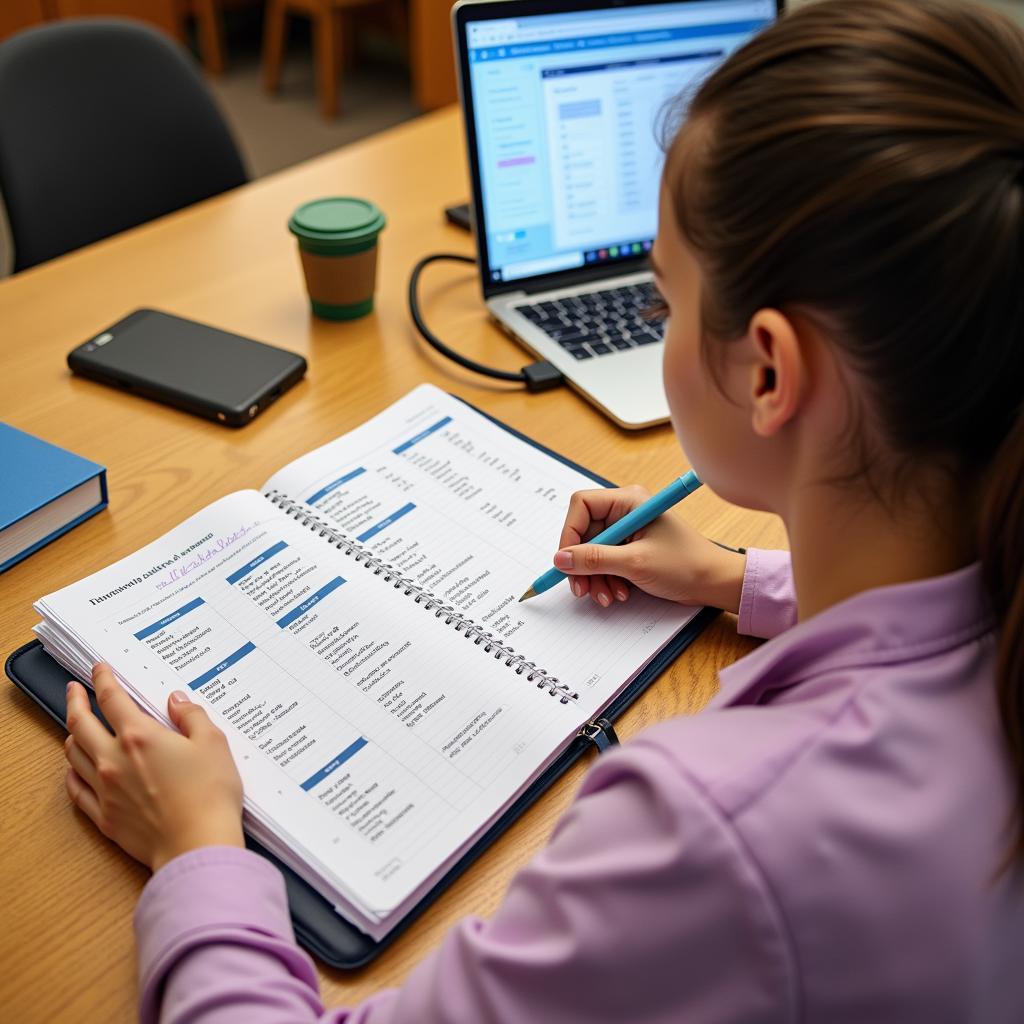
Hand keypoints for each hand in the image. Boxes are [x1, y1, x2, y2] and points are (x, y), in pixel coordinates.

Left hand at [64, 663, 243, 872]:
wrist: (196, 844)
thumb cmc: (209, 794)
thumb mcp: (213, 743)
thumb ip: (192, 716)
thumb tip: (177, 701)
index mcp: (140, 736)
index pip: (112, 698)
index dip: (103, 679)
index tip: (98, 669)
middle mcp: (114, 760)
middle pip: (81, 723)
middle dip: (75, 701)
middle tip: (75, 690)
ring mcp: (105, 790)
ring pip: (73, 755)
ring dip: (73, 734)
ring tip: (77, 726)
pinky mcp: (104, 817)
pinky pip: (76, 790)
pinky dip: (72, 772)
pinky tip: (77, 768)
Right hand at [555, 485, 746, 610]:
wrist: (715, 583)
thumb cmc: (686, 565)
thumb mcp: (635, 563)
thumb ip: (594, 559)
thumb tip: (560, 558)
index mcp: (628, 501)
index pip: (581, 506)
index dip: (569, 533)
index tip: (567, 561)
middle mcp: (626, 512)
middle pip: (584, 532)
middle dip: (582, 563)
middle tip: (582, 588)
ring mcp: (629, 531)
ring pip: (592, 551)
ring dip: (594, 576)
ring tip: (606, 596)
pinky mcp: (632, 549)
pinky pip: (605, 561)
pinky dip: (606, 579)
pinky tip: (618, 593)